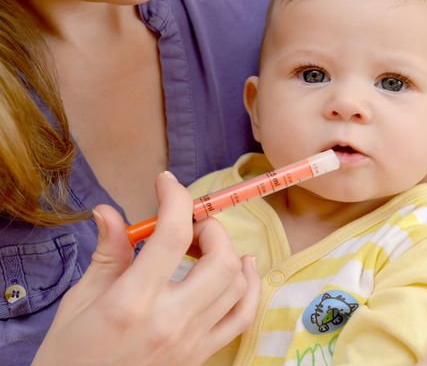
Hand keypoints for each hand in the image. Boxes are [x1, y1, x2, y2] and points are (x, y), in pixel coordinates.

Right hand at [33, 171, 259, 365]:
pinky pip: (243, 317)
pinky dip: (251, 287)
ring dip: (229, 252)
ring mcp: (191, 341)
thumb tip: (110, 212)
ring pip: (236, 283)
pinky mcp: (201, 354)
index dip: (176, 199)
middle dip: (210, 228)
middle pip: (219, 259)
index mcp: (131, 302)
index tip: (167, 183)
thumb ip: (108, 253)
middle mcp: (169, 321)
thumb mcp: (80, 300)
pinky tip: (243, 268)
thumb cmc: (70, 353)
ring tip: (206, 243)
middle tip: (188, 223)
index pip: (172, 237)